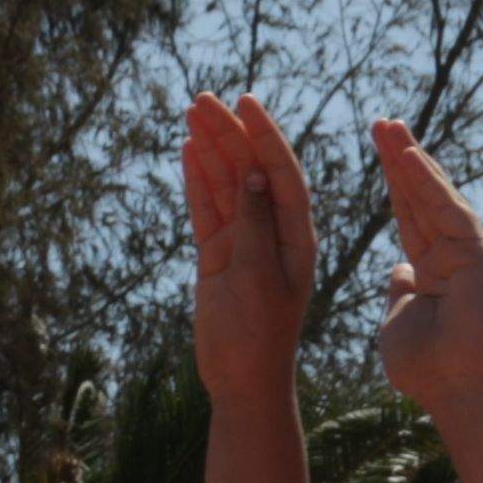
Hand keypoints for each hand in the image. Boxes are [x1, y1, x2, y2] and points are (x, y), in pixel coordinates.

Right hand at [183, 90, 318, 414]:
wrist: (243, 383)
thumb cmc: (259, 338)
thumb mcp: (258, 279)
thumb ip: (254, 226)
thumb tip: (253, 174)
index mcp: (295, 237)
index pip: (282, 174)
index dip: (264, 136)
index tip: (245, 102)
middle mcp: (272, 233)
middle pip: (251, 172)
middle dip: (229, 134)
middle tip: (204, 99)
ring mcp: (243, 244)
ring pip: (226, 187)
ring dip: (211, 150)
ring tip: (192, 113)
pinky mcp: (219, 259)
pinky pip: (207, 211)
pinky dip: (198, 182)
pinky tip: (187, 152)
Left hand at [360, 118, 482, 418]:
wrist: (459, 392)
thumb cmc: (427, 369)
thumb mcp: (398, 321)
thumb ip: (399, 293)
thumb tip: (399, 271)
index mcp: (430, 269)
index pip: (408, 215)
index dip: (393, 182)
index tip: (377, 150)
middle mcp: (451, 255)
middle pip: (421, 197)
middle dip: (400, 159)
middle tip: (381, 122)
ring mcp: (467, 253)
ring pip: (436, 197)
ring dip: (412, 160)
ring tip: (389, 126)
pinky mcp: (478, 255)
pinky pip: (449, 210)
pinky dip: (428, 183)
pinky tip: (408, 156)